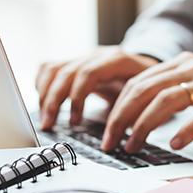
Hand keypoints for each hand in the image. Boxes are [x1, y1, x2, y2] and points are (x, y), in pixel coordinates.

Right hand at [36, 47, 157, 129]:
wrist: (150, 70)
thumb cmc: (150, 87)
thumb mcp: (148, 98)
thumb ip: (135, 113)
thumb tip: (122, 138)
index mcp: (118, 60)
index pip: (89, 73)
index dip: (77, 98)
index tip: (75, 122)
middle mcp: (98, 55)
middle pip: (66, 71)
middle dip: (53, 101)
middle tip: (50, 125)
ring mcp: (85, 57)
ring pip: (54, 68)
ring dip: (45, 95)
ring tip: (45, 120)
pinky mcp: (76, 62)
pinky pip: (50, 67)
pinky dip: (42, 84)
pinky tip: (43, 102)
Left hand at [101, 52, 192, 152]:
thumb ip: (172, 92)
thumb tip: (136, 115)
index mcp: (182, 63)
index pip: (138, 82)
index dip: (118, 108)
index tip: (107, 132)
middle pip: (146, 90)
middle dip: (123, 119)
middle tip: (111, 142)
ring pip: (167, 100)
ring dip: (145, 126)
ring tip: (135, 146)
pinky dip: (186, 130)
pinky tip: (175, 144)